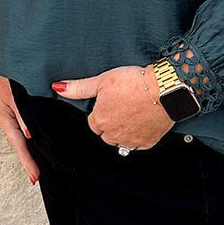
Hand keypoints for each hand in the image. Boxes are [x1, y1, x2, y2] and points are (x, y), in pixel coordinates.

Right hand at [0, 72, 39, 184]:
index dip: (28, 162)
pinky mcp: (16, 107)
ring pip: (22, 137)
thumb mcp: (12, 95)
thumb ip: (22, 115)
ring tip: (39, 164)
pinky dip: (31, 136)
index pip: (19, 146)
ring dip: (30, 150)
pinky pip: (24, 126)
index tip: (35, 177)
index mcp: (5, 119)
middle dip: (29, 160)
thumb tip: (30, 135)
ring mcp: (11, 113)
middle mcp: (7, 119)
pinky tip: (39, 138)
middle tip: (37, 176)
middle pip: (21, 145)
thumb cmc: (2, 73)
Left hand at [52, 65, 174, 150]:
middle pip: (106, 134)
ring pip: (122, 141)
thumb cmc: (134, 82)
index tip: (111, 102)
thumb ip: (79, 87)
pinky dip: (140, 135)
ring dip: (124, 131)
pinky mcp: (148, 142)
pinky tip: (143, 121)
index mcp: (100, 121)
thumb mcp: (102, 80)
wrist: (164, 89)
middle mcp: (113, 134)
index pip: (93, 123)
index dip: (101, 112)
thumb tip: (58, 87)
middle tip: (123, 106)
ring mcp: (131, 140)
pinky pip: (139, 144)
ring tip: (133, 114)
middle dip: (112, 123)